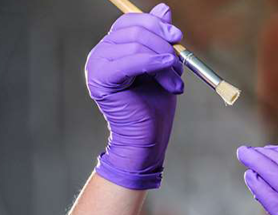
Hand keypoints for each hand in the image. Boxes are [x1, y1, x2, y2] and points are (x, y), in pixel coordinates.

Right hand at [85, 3, 183, 189]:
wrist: (147, 138)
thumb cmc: (154, 106)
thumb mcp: (163, 66)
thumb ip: (160, 39)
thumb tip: (164, 9)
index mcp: (114, 48)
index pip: (131, 22)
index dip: (156, 24)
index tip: (178, 36)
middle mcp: (101, 53)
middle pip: (134, 29)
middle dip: (163, 42)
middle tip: (179, 62)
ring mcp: (98, 65)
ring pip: (136, 44)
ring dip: (164, 61)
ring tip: (175, 82)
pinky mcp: (101, 79)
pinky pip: (130, 61)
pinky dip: (153, 62)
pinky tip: (168, 69)